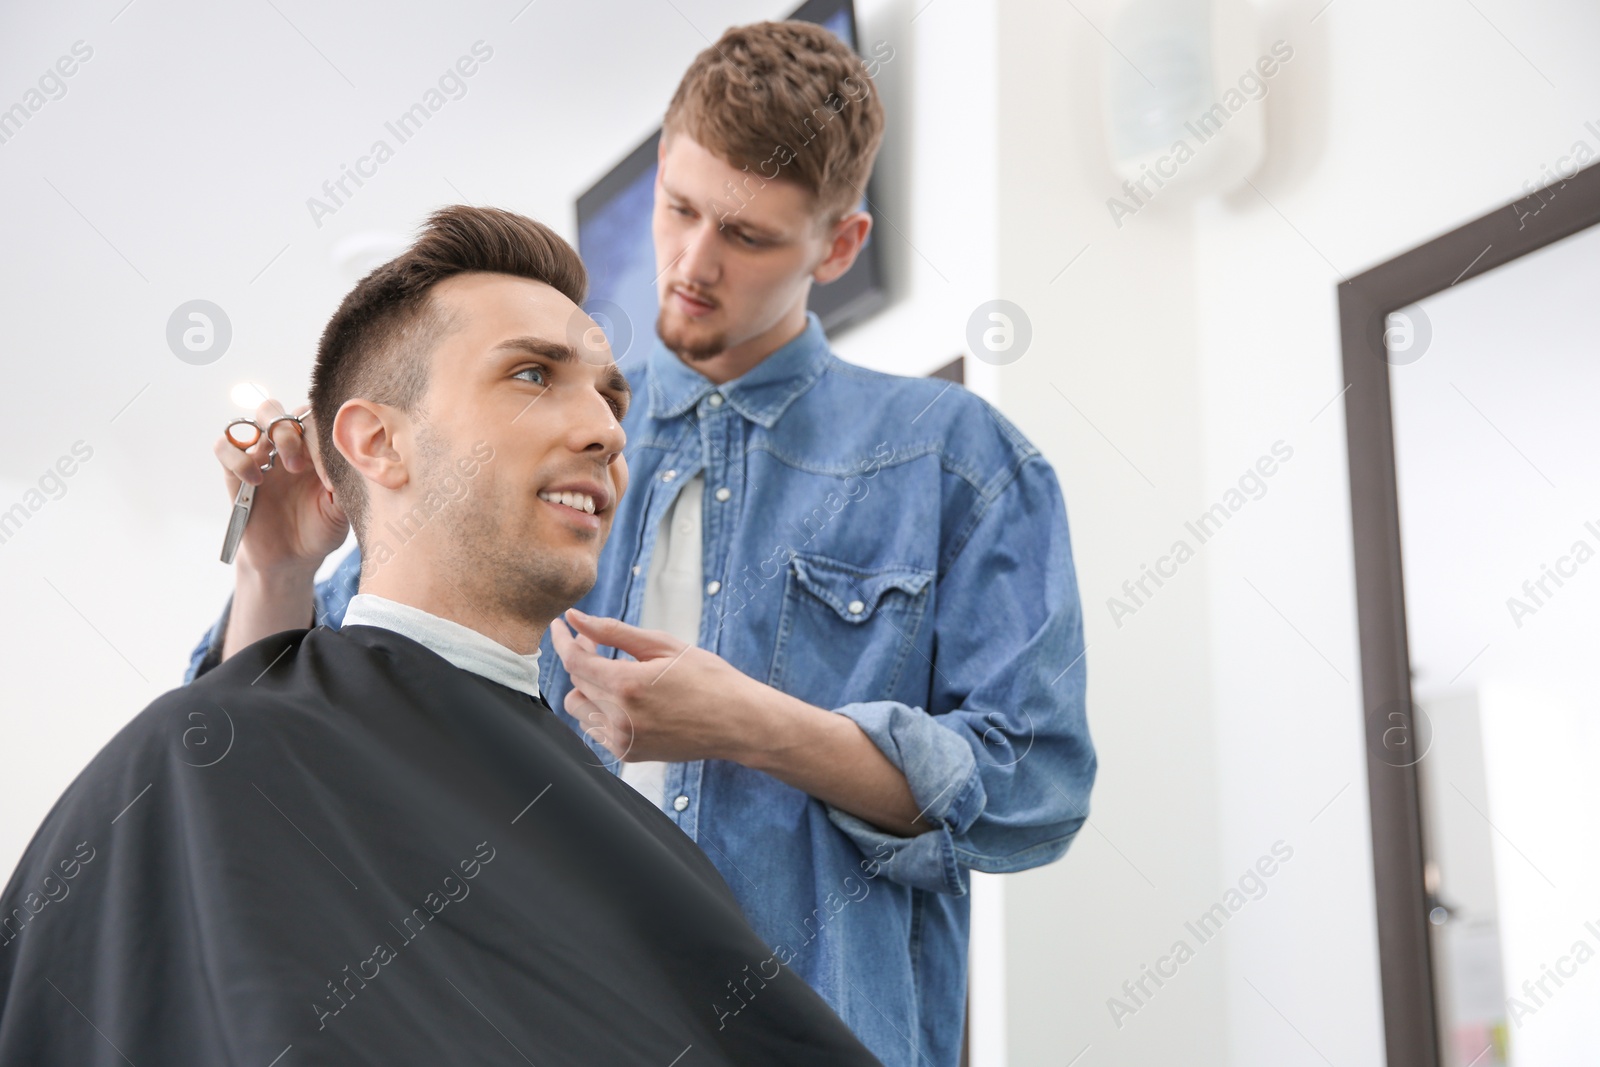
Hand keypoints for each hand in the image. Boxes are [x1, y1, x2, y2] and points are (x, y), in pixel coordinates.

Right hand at [214, 398, 348, 578]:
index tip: (332, 472)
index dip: (325, 435)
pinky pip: (224, 446)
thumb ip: (348, 482)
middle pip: (289, 408)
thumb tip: (356, 459)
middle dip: (296, 430)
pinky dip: (237, 458)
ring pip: (259, 415)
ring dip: (272, 433)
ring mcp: (262, 455)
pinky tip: (255, 481)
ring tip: (285, 468)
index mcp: (318, 449)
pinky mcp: (235, 472)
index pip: (319, 418)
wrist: (292, 559)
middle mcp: (290, 445)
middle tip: (302, 466)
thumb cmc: (321, 529)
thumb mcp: (343, 509)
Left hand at [549, 609, 768, 764]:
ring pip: (579, 709)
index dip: (562, 640)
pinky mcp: (629, 755)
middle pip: (576, 682)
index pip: (574, 661)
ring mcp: (623, 741)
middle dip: (583, 658)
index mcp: (627, 685)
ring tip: (616, 673)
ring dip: (589, 687)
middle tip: (601, 644)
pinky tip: (628, 699)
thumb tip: (575, 618)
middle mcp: (619, 718)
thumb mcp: (662, 646)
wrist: (737, 722)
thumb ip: (613, 632)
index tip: (559, 626)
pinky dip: (602, 711)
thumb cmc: (707, 678)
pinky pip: (596, 729)